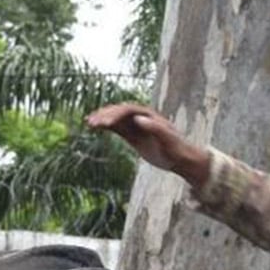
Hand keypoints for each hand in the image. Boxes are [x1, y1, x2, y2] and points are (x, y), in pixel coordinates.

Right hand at [86, 103, 210, 185]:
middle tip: (92, 122)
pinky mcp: (132, 134)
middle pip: (119, 112)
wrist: (180, 159)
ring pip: (116, 118)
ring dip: (102, 119)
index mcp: (149, 115)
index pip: (129, 110)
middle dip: (106, 116)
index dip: (116, 114)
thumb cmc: (177, 149)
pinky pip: (116, 127)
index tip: (106, 123)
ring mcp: (135, 125)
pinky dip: (105, 126)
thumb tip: (139, 119)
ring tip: (88, 123)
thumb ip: (156, 128)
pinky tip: (94, 127)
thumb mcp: (168, 140)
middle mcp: (141, 117)